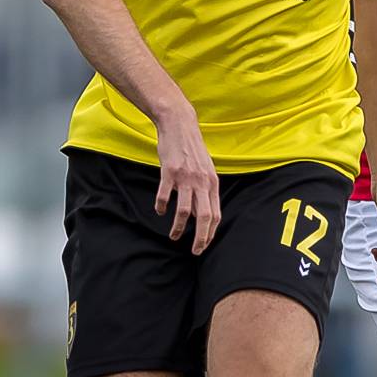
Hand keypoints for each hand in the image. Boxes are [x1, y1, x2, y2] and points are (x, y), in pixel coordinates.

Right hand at [151, 101, 219, 254]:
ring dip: (179, 227)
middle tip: (194, 251)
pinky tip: (160, 211)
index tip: (204, 246)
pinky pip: (165, 195)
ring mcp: (186, 177)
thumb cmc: (192, 150)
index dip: (211, 233)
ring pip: (185, 211)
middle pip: (205, 217)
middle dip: (200, 238)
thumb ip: (205, 191)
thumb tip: (202, 215)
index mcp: (212, 183)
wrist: (180, 125)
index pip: (216, 215)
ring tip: (174, 236)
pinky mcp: (170, 171)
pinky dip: (161, 206)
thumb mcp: (205, 170)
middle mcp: (202, 182)